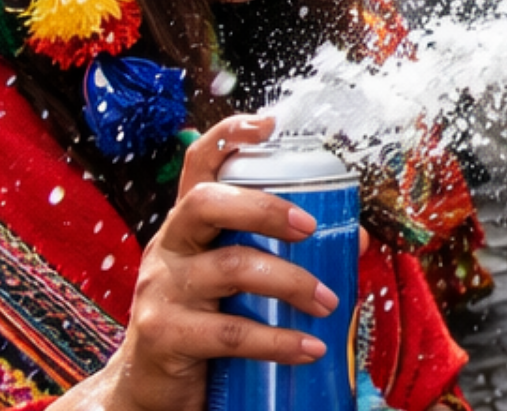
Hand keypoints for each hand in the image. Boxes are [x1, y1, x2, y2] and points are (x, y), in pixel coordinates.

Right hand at [53, 117, 340, 410]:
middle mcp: (168, 247)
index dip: (229, 136)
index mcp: (188, 225)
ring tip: (329, 303)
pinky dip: (278, 340)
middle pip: (207, 203)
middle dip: (264, 207)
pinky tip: (309, 347)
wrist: (150, 389)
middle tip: (310, 227)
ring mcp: (161, 290)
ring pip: (231, 268)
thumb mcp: (239, 282)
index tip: (270, 123)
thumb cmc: (206, 322)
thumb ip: (286, 254)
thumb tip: (356, 239)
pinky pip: (231, 332)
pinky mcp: (164, 335)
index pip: (199, 165)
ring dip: (291, 282)